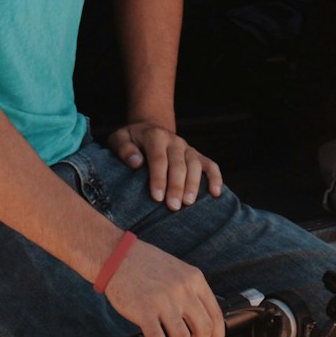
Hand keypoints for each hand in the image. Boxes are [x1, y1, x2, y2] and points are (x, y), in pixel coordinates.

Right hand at [104, 236, 225, 336]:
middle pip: (204, 330)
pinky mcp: (144, 310)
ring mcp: (164, 300)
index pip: (217, 316)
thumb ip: (191, 291)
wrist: (118, 256)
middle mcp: (183, 289)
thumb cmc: (147, 264)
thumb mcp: (179, 271)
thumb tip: (200, 321)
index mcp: (195, 279)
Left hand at [108, 122, 222, 208]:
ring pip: (195, 164)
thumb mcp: (119, 138)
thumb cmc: (131, 141)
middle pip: (178, 163)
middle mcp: (174, 141)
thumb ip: (124, 149)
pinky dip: (215, 177)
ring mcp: (187, 148)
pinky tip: (216, 193)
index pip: (158, 158)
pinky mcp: (196, 155)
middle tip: (173, 206)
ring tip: (188, 203)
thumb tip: (136, 162)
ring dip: (193, 184)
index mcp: (155, 136)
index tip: (156, 197)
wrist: (149, 129)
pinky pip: (210, 164)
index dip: (158, 178)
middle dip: (176, 185)